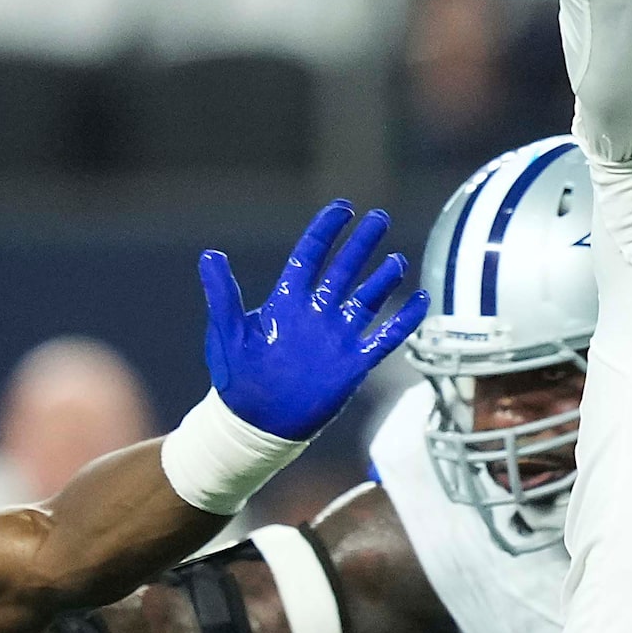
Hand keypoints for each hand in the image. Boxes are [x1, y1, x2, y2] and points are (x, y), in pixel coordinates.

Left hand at [200, 202, 427, 440]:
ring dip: (383, 279)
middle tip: (379, 218)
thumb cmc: (237, 378)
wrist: (255, 424)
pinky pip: (384, 337)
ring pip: (367, 299)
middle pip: (345, 269)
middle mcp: (317, 313)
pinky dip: (403, 320)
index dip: (326, 231)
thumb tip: (209, 255)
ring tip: (397, 261)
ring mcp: (337, 336)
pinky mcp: (353, 363)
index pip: (310, 256)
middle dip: (362, 243)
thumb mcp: (227, 333)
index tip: (343, 208)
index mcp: (287, 301)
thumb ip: (222, 295)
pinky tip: (421, 300)